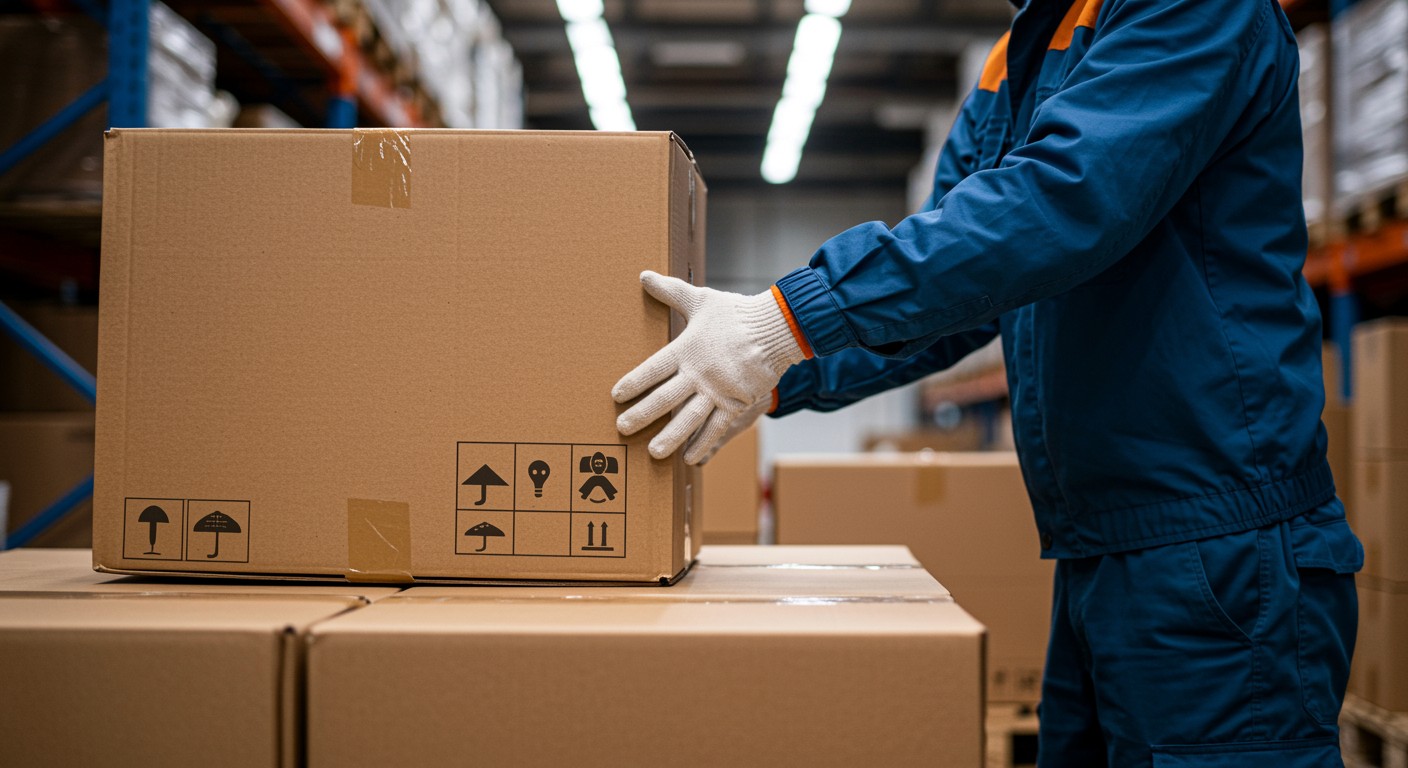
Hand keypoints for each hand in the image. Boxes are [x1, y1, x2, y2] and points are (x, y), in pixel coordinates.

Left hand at [613, 271, 804, 463]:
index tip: (615, 396)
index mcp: (686, 348)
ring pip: (688, 418)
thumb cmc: (736, 313)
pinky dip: (702, 443)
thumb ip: (671, 292)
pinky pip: (716, 427)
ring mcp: (718, 390)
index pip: (652, 369)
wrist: (777, 328)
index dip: (633, 383)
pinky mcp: (737, 402)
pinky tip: (689, 457)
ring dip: (670, 437)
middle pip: (664, 398)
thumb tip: (643, 275)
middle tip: (622, 429)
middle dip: (642, 415)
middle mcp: (699, 372)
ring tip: (653, 453)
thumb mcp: (701, 299)